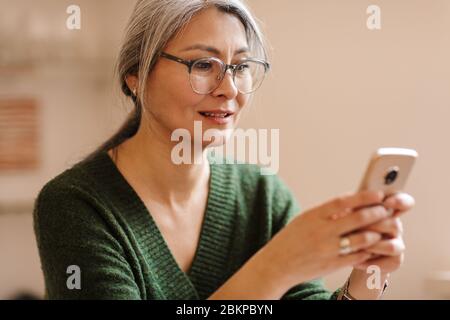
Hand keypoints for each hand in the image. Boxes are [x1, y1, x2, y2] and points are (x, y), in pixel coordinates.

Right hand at [262, 190, 390, 289]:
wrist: (277, 264)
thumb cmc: (290, 239)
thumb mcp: (304, 219)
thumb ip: (325, 213)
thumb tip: (349, 204)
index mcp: (313, 216)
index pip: (343, 202)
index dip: (363, 196)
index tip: (378, 193)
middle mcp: (322, 231)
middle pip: (356, 219)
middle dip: (376, 213)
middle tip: (386, 209)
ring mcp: (328, 249)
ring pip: (361, 239)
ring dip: (376, 232)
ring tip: (384, 228)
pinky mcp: (333, 264)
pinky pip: (357, 256)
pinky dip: (368, 250)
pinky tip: (374, 246)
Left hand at [353, 192, 414, 273]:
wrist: (349, 255)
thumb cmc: (348, 231)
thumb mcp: (349, 217)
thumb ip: (354, 208)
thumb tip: (349, 206)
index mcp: (386, 211)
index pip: (404, 202)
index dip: (399, 201)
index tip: (387, 202)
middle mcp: (395, 226)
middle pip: (394, 224)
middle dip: (373, 227)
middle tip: (356, 229)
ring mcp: (397, 244)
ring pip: (392, 246)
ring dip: (372, 247)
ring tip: (355, 247)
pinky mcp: (395, 261)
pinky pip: (388, 262)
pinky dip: (370, 262)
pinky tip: (356, 261)